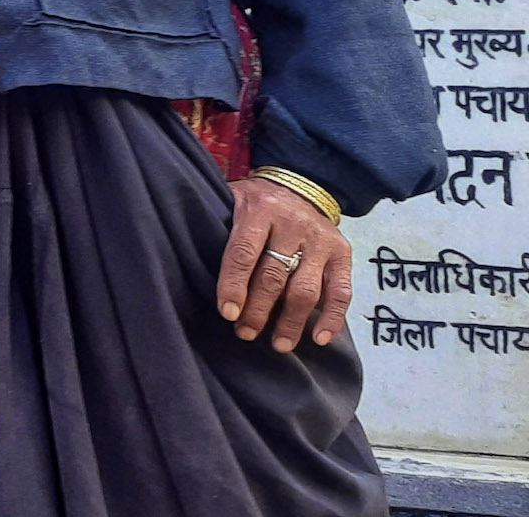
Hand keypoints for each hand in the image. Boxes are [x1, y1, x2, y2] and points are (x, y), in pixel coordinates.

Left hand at [219, 177, 354, 352]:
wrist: (301, 186)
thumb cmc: (256, 203)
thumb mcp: (231, 199)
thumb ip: (216, 224)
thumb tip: (189, 260)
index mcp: (259, 210)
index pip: (244, 253)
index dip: (234, 285)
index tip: (228, 313)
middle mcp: (292, 225)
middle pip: (274, 276)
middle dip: (258, 310)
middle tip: (245, 333)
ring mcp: (320, 241)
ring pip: (306, 289)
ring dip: (291, 321)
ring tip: (278, 345)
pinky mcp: (342, 254)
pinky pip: (341, 291)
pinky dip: (332, 317)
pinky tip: (318, 338)